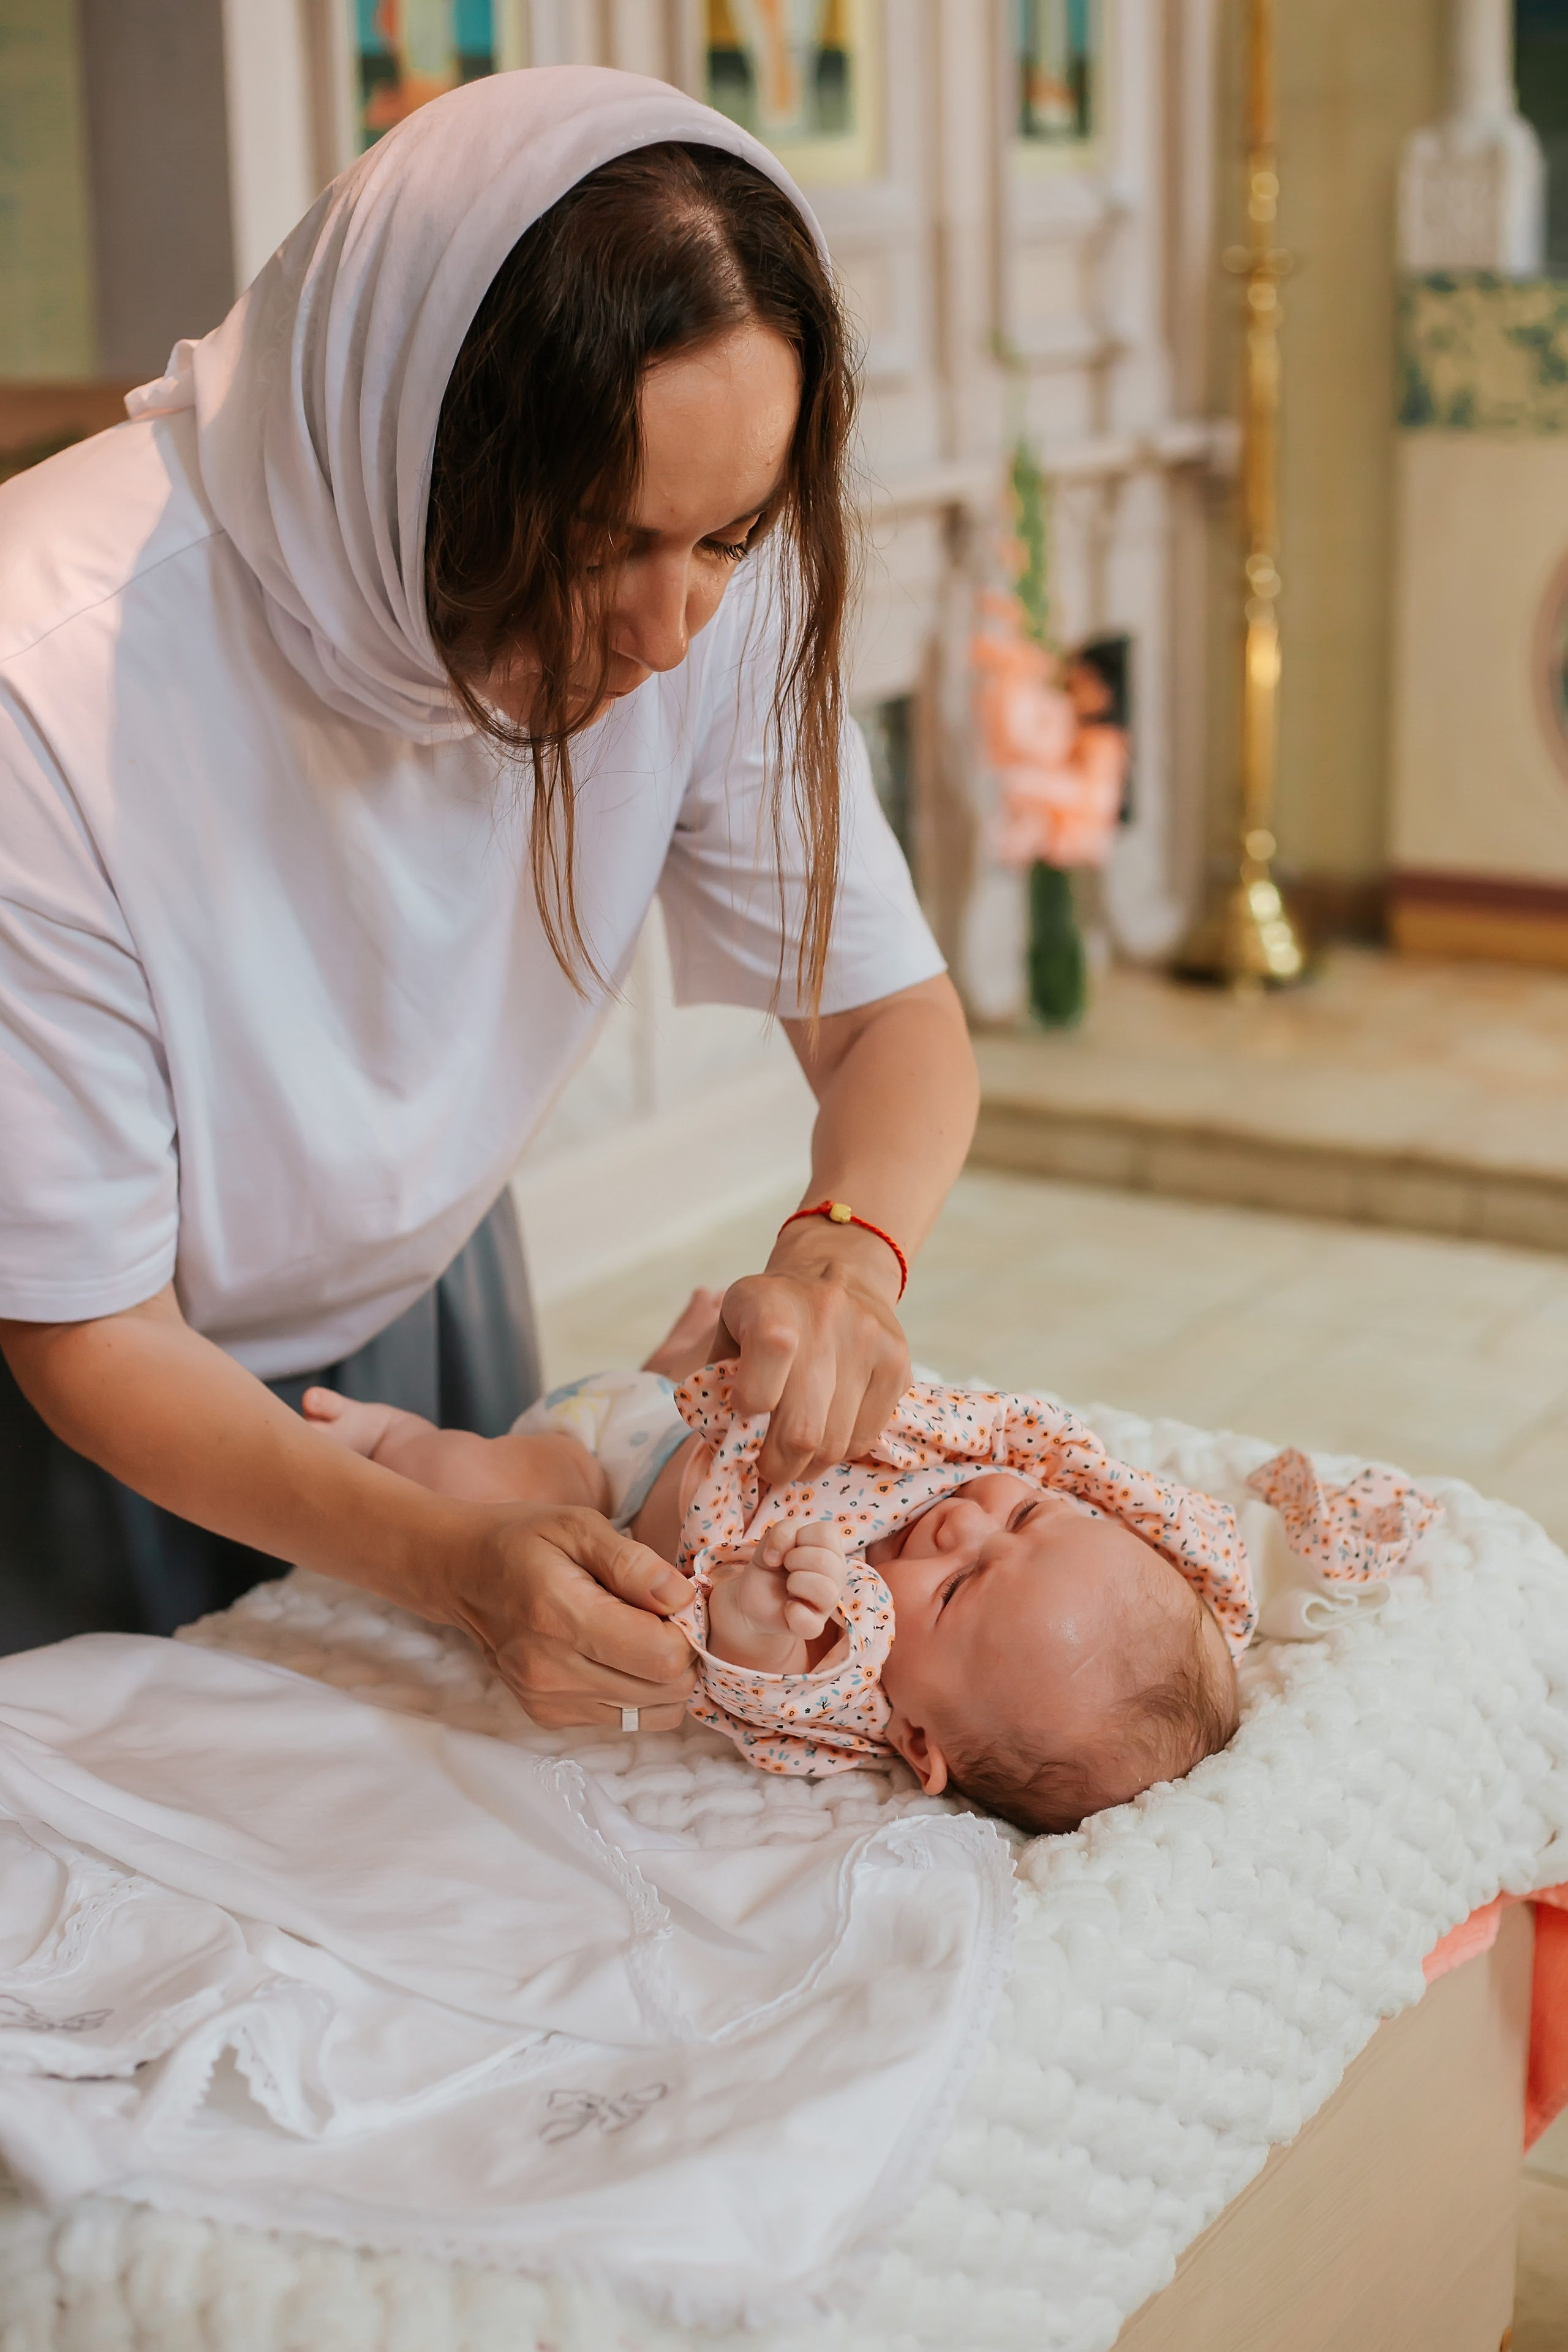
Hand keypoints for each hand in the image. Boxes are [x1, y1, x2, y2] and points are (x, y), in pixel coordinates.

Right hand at [447, 1501, 697, 1729]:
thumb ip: (633, 1563)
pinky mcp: (548, 1717)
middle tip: (660, 1617)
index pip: (662, 1657)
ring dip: (663, 1677)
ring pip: (652, 1714)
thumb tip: (682, 1599)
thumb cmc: (523, 1541)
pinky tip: (617, 1655)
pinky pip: (625, 1720)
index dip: (687, 1631)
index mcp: (561, 1617)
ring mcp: (548, 1701)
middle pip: (664, 1690)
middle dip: (681, 1654)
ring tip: (639, 1636)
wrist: (462, 1573)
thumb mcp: (578, 1525)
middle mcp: (551, 1672)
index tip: (674, 1602)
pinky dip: (637, 1692)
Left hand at [707, 1521, 848, 1668]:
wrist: (753, 1597)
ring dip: (795, 1582)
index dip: (799, 1536)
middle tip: (786, 1568)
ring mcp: (828, 1604)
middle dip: (794, 1559)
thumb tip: (781, 1555)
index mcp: (831, 1550)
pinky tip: (787, 1608)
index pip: (826, 1532)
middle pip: (826, 1560)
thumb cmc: (772, 1565)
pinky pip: (811, 1623)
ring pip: (824, 1589)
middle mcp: (836, 1576)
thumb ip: (782, 1531)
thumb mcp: (772, 1539)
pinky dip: (793, 1613)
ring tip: (789, 1586)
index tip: (786, 1549)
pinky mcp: (814, 1627)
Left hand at [718, 1219, 909, 1484]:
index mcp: (770, 1310)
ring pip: (836, 1445)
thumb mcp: (728, 1327)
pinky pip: (866, 1437)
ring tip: (796, 1454)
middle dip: (777, 1466)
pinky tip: (828, 1432)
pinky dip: (841, 1449)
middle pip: (801, 1433)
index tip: (742, 1415)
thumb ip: (717, 1380)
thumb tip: (726, 1444)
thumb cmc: (769, 1311)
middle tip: (767, 1466)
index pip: (758, 1394)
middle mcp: (825, 1321)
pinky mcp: (898, 1364)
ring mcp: (869, 1344)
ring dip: (810, 1464)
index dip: (746, 1419)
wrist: (837, 1270)